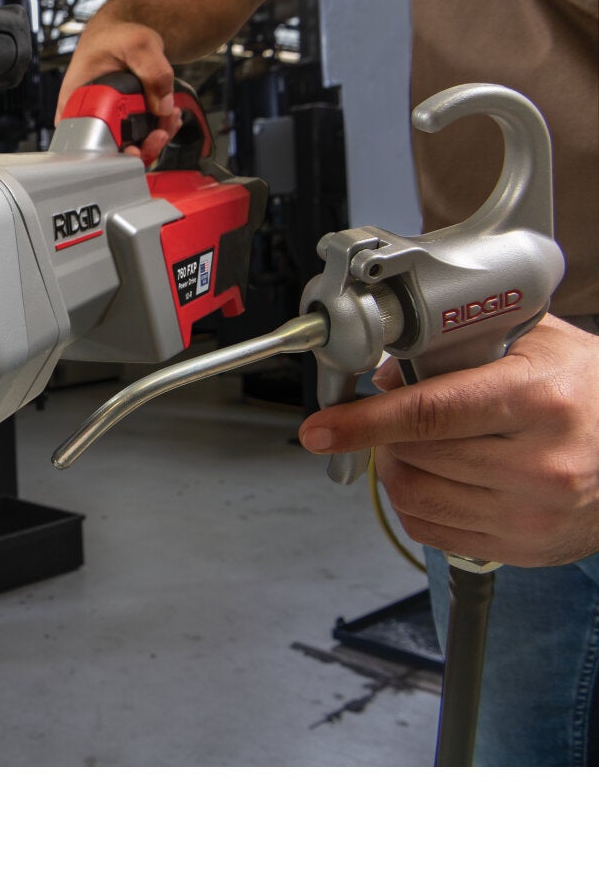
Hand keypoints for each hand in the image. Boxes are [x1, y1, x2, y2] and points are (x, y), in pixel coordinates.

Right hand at [55, 19, 183, 164]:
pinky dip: (158, 130)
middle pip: (111, 149)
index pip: (86, 139)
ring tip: (170, 117)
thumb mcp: (137, 43)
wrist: (119, 33)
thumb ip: (153, 71)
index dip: (112, 151)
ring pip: (128, 145)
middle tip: (160, 132)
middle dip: (142, 146)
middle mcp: (86, 114)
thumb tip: (164, 107)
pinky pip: (139, 135)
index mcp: (74, 99)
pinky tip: (168, 115)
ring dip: (155, 138)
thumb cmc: (115, 36)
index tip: (134, 148)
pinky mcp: (121, 120)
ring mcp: (105, 119)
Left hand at [297, 316, 598, 567]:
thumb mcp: (539, 344)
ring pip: (415, 497)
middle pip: (414, 456)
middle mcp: (541, 465)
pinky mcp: (526, 548)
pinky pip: (433, 532)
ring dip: (397, 469)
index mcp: (540, 402)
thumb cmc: (591, 391)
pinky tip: (439, 478)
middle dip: (388, 435)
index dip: (364, 421)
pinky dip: (416, 503)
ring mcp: (534, 514)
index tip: (320, 428)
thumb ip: (463, 346)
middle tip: (399, 418)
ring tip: (421, 446)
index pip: (429, 414)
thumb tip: (389, 373)